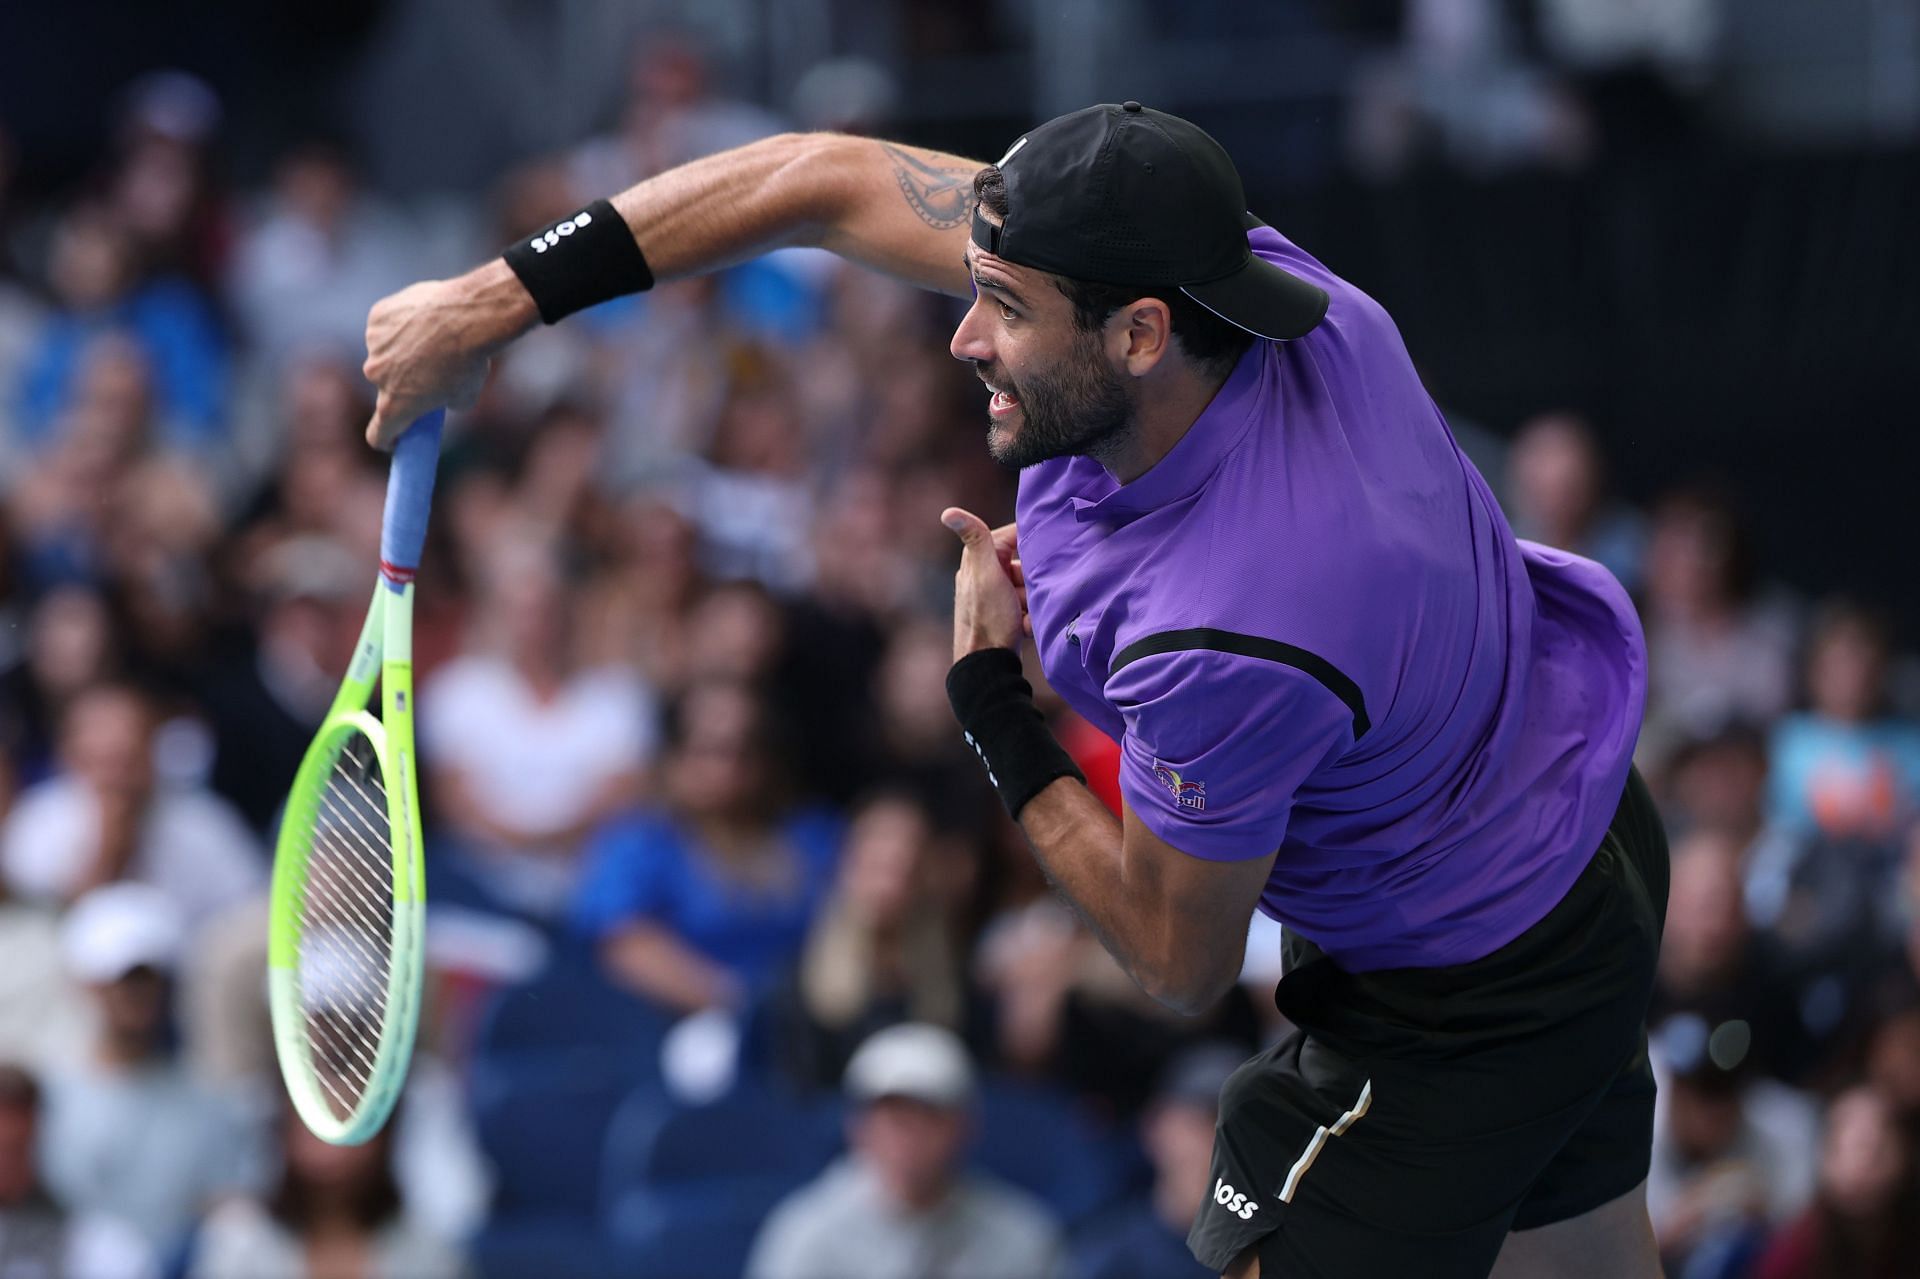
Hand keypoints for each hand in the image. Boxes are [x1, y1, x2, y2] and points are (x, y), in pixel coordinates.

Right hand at [362, 262, 533, 448]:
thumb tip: (441, 398)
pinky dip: (400, 324)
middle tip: (427, 372)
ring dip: (400, 350)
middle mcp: (376, 376)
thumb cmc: (470, 360)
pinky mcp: (377, 317)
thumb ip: (445, 403)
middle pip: (384, 385)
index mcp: (395, 405)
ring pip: (384, 352)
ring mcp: (374, 345)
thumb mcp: (465, 395)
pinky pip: (385, 325)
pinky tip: (422, 317)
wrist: (469, 316)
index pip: (378, 434)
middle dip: (401, 383)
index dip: (386, 440)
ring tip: (432, 338)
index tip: (396, 439)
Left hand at [941, 507, 1027, 660]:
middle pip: (1024, 564)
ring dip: (1033, 600)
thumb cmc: (988, 618)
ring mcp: (995, 598)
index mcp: (978, 560)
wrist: (988, 665)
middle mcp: (985, 576)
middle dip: (1033, 580)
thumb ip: (975, 540)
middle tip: (1033, 594)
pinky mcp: (1005, 616)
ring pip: (1028, 587)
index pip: (1012, 536)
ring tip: (1027, 614)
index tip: (1050, 547)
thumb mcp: (986, 574)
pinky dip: (1030, 616)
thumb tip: (947, 512)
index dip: (1030, 541)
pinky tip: (1026, 627)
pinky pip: (1027, 607)